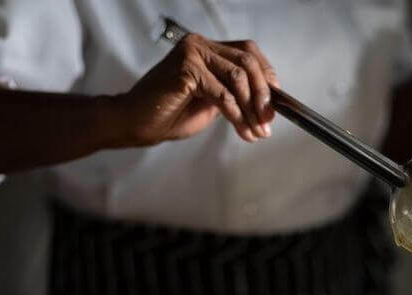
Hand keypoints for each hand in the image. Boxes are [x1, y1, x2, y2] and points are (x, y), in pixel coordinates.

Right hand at [116, 34, 277, 145]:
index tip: (276, 103)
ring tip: (255, 131)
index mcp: (206, 48)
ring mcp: (192, 53)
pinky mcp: (186, 69)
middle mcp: (200, 45)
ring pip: (238, 79)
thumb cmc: (169, 114)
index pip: (248, 53)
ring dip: (251, 109)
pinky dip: (236, 114)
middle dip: (263, 95)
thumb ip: (233, 94)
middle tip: (268, 122)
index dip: (266, 76)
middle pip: (247, 62)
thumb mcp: (211, 102)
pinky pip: (222, 94)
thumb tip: (265, 103)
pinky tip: (241, 129)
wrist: (135, 123)